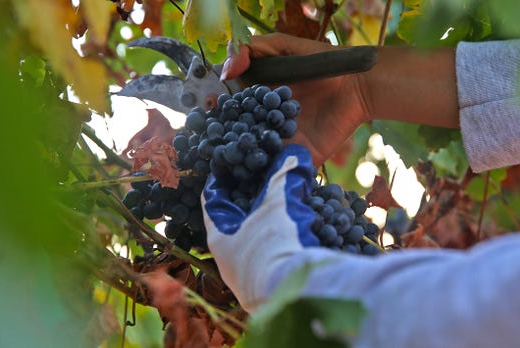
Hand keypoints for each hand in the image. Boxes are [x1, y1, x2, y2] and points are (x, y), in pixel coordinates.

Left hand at [202, 144, 318, 311]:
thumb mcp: (279, 204)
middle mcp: (231, 258)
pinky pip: (278, 251)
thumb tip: (295, 152)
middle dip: (251, 197)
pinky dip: (289, 235)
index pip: (212, 200)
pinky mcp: (276, 283)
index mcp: (220, 237)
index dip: (219, 178)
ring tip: (288, 198)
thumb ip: (286, 176)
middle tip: (262, 176)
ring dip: (272, 217)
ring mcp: (253, 274)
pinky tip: (306, 225)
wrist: (299, 298)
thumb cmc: (275, 246)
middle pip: (236, 219)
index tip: (227, 162)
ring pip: (259, 236)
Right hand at [221, 33, 371, 165]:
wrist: (356, 85)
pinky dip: (266, 172)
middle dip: (225, 139)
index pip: (231, 108)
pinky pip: (279, 167)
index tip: (207, 112)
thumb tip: (225, 70)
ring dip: (241, 159)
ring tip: (226, 162)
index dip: (218, 111)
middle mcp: (266, 122)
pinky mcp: (299, 156)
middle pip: (239, 134)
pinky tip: (251, 174)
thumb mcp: (282, 47)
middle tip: (212, 142)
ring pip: (255, 154)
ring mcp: (282, 142)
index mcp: (258, 99)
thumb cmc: (320, 63)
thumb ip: (251, 50)